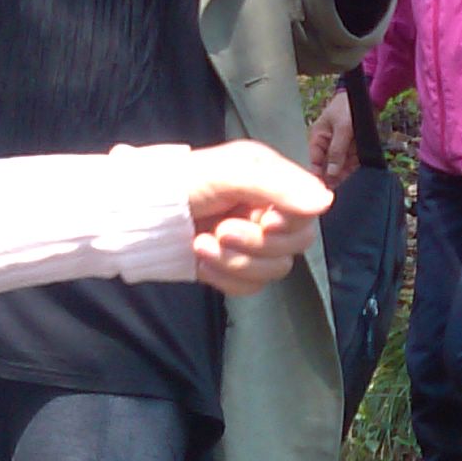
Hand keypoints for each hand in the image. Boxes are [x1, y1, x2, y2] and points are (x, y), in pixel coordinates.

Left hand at [184, 139, 333, 295]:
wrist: (135, 214)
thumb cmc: (179, 183)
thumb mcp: (227, 173)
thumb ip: (277, 185)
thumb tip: (326, 202)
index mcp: (271, 181)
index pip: (308, 210)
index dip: (290, 222)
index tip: (266, 221)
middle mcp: (266, 212)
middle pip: (296, 244)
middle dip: (257, 243)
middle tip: (221, 231)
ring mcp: (251, 244)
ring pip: (274, 269)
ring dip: (236, 262)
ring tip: (201, 245)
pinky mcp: (233, 269)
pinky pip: (251, 287)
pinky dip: (226, 278)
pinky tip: (201, 262)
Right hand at [308, 90, 359, 183]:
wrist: (367, 96)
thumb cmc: (348, 106)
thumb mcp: (342, 128)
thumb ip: (337, 151)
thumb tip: (331, 173)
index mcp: (317, 139)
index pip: (314, 162)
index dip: (318, 176)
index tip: (325, 190)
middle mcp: (326, 146)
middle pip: (327, 168)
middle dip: (333, 179)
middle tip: (340, 192)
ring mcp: (339, 148)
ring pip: (340, 168)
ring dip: (345, 176)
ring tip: (350, 187)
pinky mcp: (352, 149)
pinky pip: (351, 163)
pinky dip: (354, 169)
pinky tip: (358, 178)